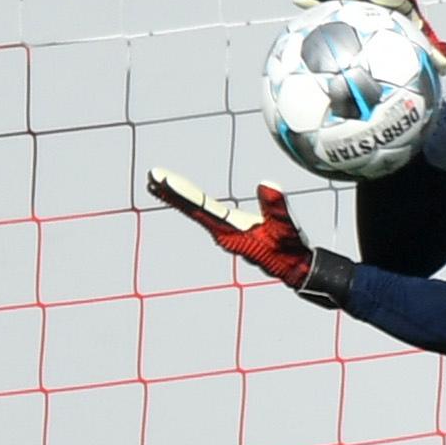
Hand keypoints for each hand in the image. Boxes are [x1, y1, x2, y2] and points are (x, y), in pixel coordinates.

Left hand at [146, 170, 315, 288]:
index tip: (162, 180)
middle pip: (191, 209)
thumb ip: (276, 207)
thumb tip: (267, 184)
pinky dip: (189, 203)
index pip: (199, 207)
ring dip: (176, 197)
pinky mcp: (230, 231)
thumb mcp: (286, 227)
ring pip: (194, 211)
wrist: (294, 269)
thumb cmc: (289, 250)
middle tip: (151, 175)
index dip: (180, 192)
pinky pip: (203, 214)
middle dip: (170, 192)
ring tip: (156, 183)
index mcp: (229, 231)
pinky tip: (181, 197)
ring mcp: (224, 232)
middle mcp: (221, 233)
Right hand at [296, 0, 445, 66]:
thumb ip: (436, 58)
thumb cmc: (415, 64)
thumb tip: (444, 59)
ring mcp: (360, 10)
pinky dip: (313, 5)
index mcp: (401, 12)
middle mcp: (380, 5)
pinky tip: (297, 0)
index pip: (396, 0)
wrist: (402, 63)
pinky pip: (327, 12)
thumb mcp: (430, 60)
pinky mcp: (344, 18)